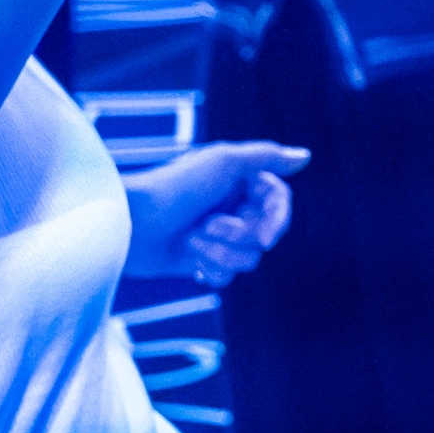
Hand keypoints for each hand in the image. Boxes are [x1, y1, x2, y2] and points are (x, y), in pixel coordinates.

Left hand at [123, 141, 306, 287]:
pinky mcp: (204, 259)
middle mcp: (232, 206)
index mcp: (239, 179)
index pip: (278, 201)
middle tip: (206, 226)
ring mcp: (219, 235)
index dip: (276, 220)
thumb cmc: (173, 188)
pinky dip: (210, 269)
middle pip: (265, 233)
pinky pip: (228, 276)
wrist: (128, 224)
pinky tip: (191, 261)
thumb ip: (265, 158)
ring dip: (219, 253)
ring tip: (191, 241)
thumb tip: (304, 156)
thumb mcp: (222, 163)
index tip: (266, 237)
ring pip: (248, 259)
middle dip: (237, 236)